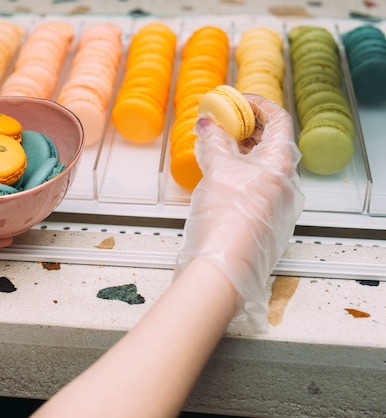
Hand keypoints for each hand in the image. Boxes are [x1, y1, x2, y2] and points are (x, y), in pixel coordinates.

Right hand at [175, 94, 304, 332]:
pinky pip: (255, 187)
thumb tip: (208, 124)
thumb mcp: (217, 170)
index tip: (237, 100)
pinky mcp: (262, 221)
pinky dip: (238, 174)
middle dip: (246, 128)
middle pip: (271, 143)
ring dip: (240, 151)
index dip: (258, 105)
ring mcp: (276, 205)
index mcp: (282, 165)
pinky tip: (218, 176)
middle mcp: (286, 185)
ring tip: (215, 146)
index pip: (279, 121)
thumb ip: (213, 142)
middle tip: (222, 121)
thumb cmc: (227, 221)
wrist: (222, 267)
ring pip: (261, 167)